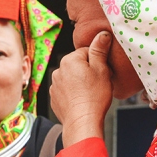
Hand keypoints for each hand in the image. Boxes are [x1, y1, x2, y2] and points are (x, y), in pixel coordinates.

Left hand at [50, 31, 113, 146]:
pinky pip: (66, 91)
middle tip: (98, 83)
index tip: (103, 71)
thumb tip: (102, 34)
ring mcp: (54, 85)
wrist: (82, 122)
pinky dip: (73, 94)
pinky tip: (82, 101)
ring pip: (71, 78)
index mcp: (69, 60)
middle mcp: (58, 70)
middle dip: (88, 71)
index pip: (86, 52)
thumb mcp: (102, 69)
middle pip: (78, 65)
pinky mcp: (54, 98)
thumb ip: (100, 50)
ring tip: (90, 94)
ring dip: (80, 82)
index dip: (97, 61)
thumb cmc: (94, 97)